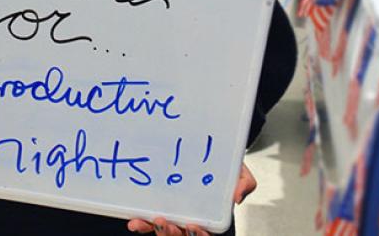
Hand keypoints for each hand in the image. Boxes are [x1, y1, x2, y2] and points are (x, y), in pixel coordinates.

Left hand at [125, 163, 256, 234]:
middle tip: (165, 223)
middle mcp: (190, 219)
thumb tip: (237, 198)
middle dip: (171, 234)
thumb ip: (244, 183)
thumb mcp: (240, 172)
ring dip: (153, 230)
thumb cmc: (226, 165)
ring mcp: (174, 213)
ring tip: (146, 222)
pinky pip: (148, 219)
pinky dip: (141, 223)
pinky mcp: (159, 205)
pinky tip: (134, 219)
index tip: (194, 226)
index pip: (204, 234)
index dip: (199, 235)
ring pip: (162, 231)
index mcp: (210, 217)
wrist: (213, 151)